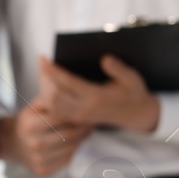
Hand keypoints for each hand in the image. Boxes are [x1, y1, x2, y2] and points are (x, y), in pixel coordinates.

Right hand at [0, 106, 93, 177]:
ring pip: (71, 148)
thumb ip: (51, 100)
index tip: (85, 110)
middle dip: (83, 127)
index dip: (76, 113)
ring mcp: (38, 159)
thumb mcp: (33, 107)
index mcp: (30, 125)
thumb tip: (72, 95)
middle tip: (91, 121)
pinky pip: (66, 159)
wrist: (10, 144)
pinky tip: (75, 142)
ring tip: (86, 130)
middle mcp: (33, 143)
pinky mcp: (42, 170)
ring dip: (82, 138)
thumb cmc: (26, 122)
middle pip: (69, 134)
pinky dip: (73, 150)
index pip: (62, 118)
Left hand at [36, 54, 159, 132]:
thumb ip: (119, 69)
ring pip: (52, 105)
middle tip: (42, 62)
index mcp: (97, 97)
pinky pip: (56, 111)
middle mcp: (86, 108)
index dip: (53, 70)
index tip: (43, 58)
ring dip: (44, 88)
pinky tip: (47, 85)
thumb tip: (104, 58)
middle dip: (45, 77)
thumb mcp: (132, 78)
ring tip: (44, 71)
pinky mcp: (77, 119)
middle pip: (55, 95)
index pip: (68, 83)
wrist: (136, 113)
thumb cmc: (133, 92)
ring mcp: (80, 116)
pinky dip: (48, 99)